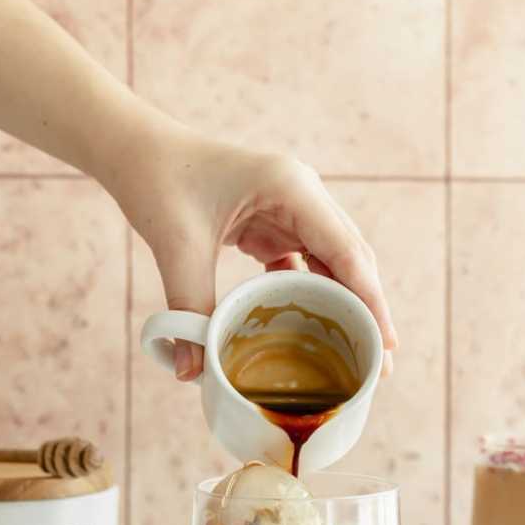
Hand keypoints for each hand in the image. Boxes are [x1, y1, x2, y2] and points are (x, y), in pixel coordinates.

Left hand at [108, 115, 396, 380]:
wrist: (137, 151)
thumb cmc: (159, 182)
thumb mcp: (177, 247)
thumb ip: (191, 307)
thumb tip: (195, 373)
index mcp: (292, 188)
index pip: (346, 252)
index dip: (370, 300)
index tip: (387, 344)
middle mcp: (303, 195)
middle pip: (351, 259)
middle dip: (367, 310)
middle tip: (381, 365)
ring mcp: (291, 208)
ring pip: (333, 263)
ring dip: (344, 304)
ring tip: (358, 353)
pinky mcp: (275, 222)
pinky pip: (305, 264)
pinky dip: (313, 295)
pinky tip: (317, 329)